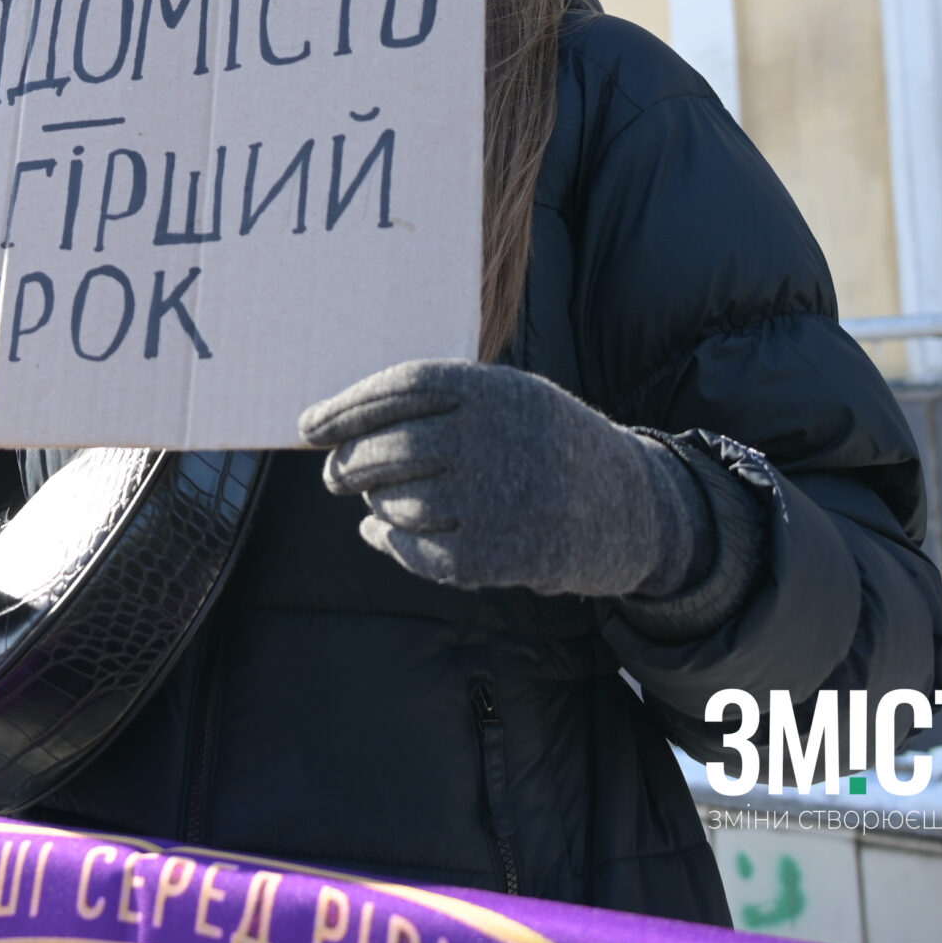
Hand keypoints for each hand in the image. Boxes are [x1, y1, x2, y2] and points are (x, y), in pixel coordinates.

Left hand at [300, 360, 706, 600]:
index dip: (347, 406)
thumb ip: (441, 402)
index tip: (308, 425)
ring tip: (378, 500)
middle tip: (334, 472)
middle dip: (347, 462)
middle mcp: (496, 440)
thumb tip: (340, 422)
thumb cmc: (548, 447)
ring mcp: (498, 499)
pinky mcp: (497, 555)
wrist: (633, 511)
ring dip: (376, 504)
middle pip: (389, 448)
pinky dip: (389, 543)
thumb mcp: (511, 399)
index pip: (403, 386)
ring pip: (397, 502)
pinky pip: (416, 550)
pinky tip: (381, 533)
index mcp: (498, 391)